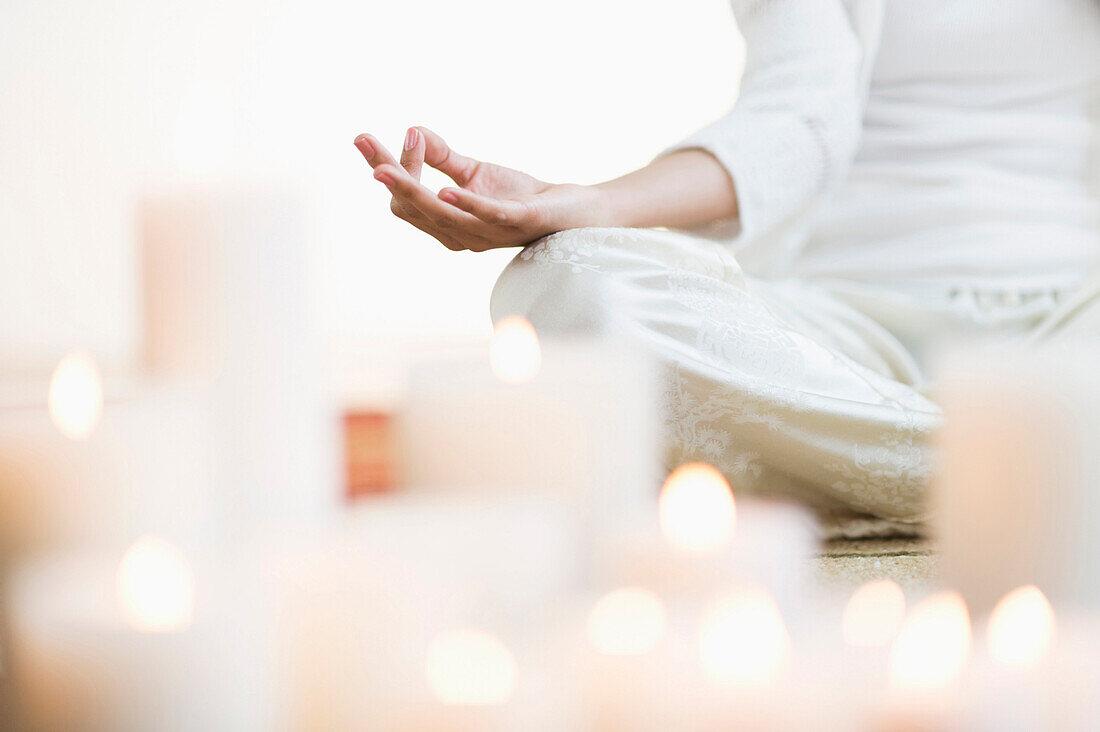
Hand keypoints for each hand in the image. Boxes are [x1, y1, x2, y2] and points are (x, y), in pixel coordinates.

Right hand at [353, 127, 604, 250]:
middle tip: (366, 145)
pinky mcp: (517, 222)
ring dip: (413, 190)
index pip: (402, 203)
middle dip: (389, 177)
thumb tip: (411, 130)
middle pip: (412, 210)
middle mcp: (461, 236)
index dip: (387, 170)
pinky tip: (447, 190)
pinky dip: (466, 205)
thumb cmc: (520, 196)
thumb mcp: (475, 172)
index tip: (366, 138)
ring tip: (388, 170)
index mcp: (446, 226)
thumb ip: (442, 156)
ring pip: (440, 216)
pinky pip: (486, 217)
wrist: (571, 211)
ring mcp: (488, 232)